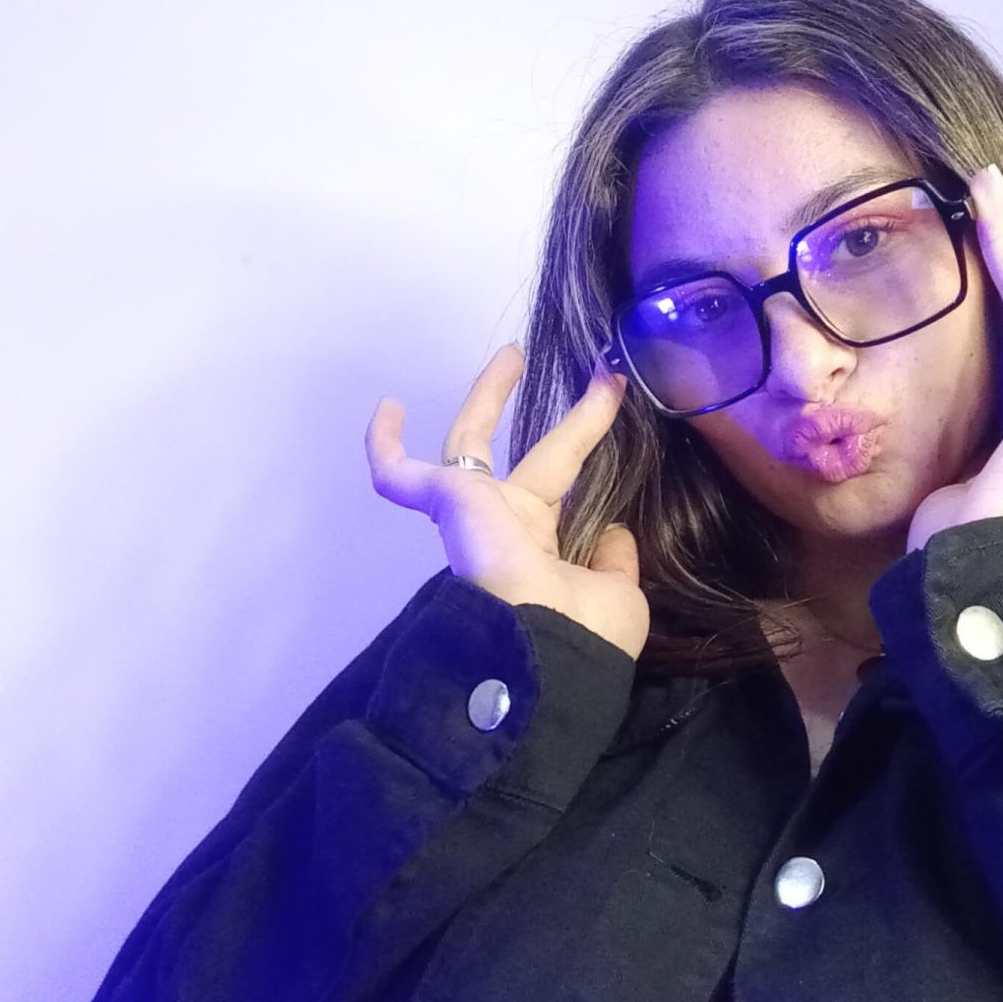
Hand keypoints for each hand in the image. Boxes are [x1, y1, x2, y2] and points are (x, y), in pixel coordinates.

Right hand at [365, 342, 650, 660]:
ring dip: (489, 397)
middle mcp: (506, 529)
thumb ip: (615, 558)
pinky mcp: (448, 501)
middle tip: (579, 374)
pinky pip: (399, 476)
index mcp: (542, 551)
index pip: (565, 495)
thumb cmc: (581, 628)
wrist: (537, 648)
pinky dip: (385, 446)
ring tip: (515, 353)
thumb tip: (614, 530)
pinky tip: (387, 406)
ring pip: (469, 444)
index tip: (615, 401)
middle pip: (525, 456)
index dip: (591, 453)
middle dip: (560, 420)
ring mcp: (473, 513)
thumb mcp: (617, 594)